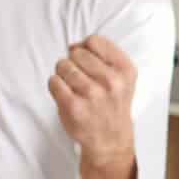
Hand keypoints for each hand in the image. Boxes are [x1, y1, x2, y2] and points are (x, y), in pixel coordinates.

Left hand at [50, 35, 139, 178]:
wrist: (110, 138)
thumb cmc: (112, 103)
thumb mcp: (122, 76)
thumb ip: (103, 55)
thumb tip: (73, 45)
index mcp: (125, 69)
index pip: (94, 41)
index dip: (85, 48)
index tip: (86, 61)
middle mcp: (112, 81)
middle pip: (76, 52)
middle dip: (73, 61)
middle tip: (79, 76)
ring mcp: (92, 94)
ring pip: (63, 66)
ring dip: (63, 73)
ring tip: (72, 85)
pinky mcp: (74, 106)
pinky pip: (54, 81)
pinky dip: (55, 84)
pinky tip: (64, 93)